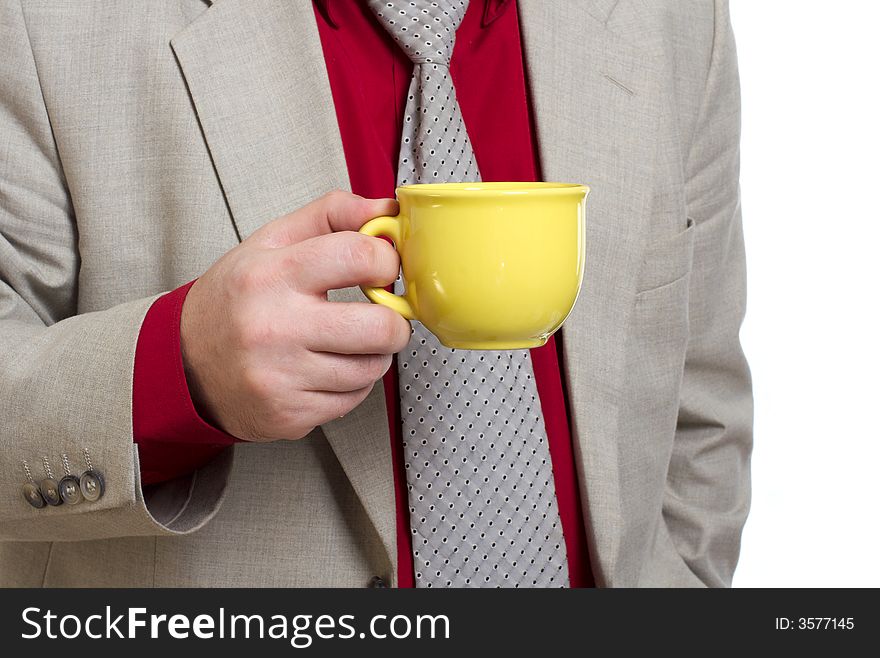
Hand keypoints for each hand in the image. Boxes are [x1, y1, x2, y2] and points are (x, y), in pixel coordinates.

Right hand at [179, 190, 409, 441]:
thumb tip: (387, 209)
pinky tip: (327, 369)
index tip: (382, 268)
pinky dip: (352, 384)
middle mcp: (274, 327)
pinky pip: (354, 399)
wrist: (184, 364)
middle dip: (394, 322)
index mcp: (271, 275)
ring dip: (373, 355)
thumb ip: (331, 215)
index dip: (387, 261)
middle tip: (382, 316)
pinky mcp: (289, 414)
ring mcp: (282, 377)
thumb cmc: (234, 299)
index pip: (360, 257)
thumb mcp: (270, 242)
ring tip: (347, 342)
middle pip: (380, 327)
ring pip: (372, 368)